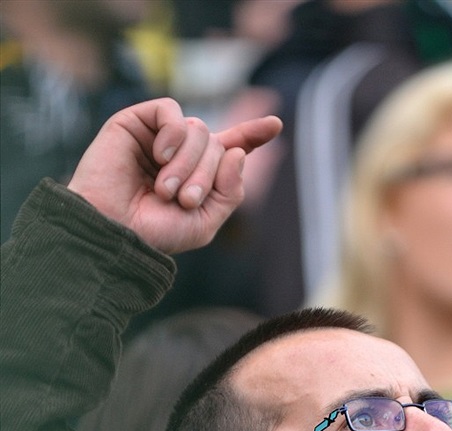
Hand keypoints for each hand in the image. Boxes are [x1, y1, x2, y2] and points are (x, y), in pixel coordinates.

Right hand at [66, 98, 281, 254]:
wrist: (112, 230)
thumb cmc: (153, 233)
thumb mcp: (204, 223)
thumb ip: (230, 192)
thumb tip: (237, 152)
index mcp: (198, 176)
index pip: (230, 149)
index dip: (252, 135)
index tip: (276, 125)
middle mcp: (181, 153)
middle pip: (217, 145)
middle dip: (208, 175)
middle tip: (184, 200)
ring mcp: (159, 136)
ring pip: (198, 129)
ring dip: (189, 164)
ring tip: (165, 190)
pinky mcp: (136, 121)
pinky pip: (172, 112)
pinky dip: (173, 136)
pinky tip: (158, 157)